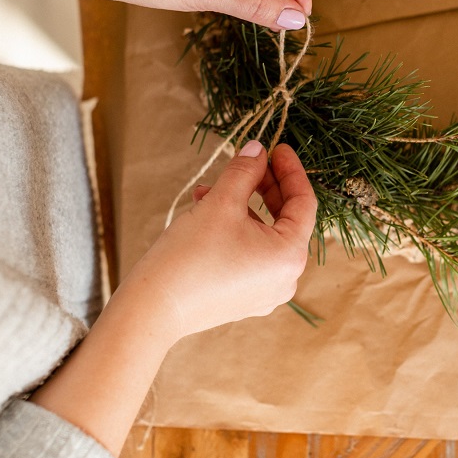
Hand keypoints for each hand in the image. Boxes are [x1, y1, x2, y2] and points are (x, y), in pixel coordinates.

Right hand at [131, 140, 316, 336]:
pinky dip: (235, 231)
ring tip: (209, 190)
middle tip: (249, 162)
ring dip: (242, 207)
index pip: (304, 203)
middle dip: (264, 187)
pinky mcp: (245, 298)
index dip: (291, 171)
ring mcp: (266, 292)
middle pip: (285, 220)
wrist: (153, 308)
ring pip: (263, 236)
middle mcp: (286, 279)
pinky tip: (206, 214)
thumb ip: (244, 171)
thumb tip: (257, 149)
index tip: (277, 148)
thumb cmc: (190, 256)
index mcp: (290, 256)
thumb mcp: (220, 202)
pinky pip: (250, 255)